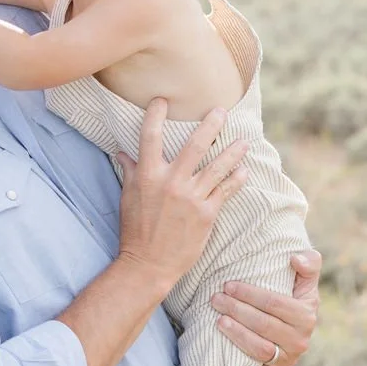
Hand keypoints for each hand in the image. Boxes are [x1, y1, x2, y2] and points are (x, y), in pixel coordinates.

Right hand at [116, 101, 248, 295]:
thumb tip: (122, 152)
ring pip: (217, 167)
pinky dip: (236, 179)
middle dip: (210, 124)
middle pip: (194, 145)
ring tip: (245, 141)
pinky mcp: (207, 214)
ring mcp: (191, 198)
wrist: (148, 265)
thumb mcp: (128, 198)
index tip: (163, 100)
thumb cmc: (135, 230)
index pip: (151, 136)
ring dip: (233, 151)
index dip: (156, 114)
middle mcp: (170, 182)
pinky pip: (226, 191)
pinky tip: (244, 171)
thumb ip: (130, 172)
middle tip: (222, 110)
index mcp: (147, 175)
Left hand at [211, 249, 321, 365]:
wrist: (296, 322)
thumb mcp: (305, 278)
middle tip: (216, 300)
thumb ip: (308, 262)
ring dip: (238, 335)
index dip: (249, 294)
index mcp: (306, 314)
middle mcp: (300, 339)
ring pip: (260, 348)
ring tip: (219, 321)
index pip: (274, 303)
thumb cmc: (295, 294)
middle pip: (264, 325)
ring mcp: (288, 357)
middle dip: (237, 310)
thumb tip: (295, 259)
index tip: (228, 285)